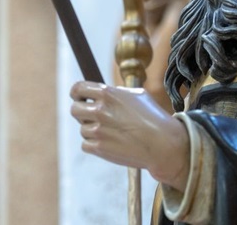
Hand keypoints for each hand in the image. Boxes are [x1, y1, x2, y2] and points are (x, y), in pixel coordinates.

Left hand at [70, 81, 189, 190]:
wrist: (162, 144)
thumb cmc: (153, 117)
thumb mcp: (138, 95)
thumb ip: (117, 92)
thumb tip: (104, 93)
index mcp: (107, 93)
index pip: (77, 88)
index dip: (76, 93)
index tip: (79, 97)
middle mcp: (100, 110)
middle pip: (74, 109)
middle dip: (81, 112)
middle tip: (92, 116)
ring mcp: (98, 130)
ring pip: (82, 129)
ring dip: (92, 130)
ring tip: (110, 132)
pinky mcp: (99, 148)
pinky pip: (85, 145)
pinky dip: (94, 145)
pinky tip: (108, 142)